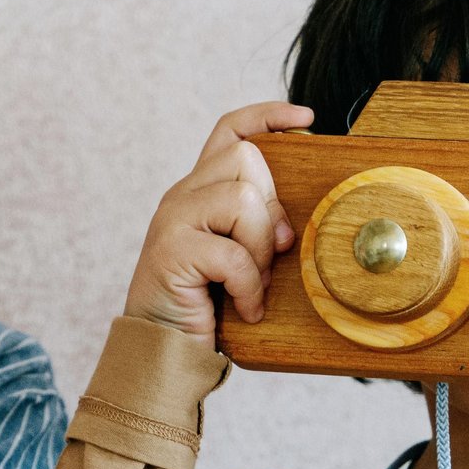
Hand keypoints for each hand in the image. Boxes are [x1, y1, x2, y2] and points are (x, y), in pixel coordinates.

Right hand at [124, 102, 309, 342]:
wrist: (162, 352)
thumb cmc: (206, 309)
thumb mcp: (239, 260)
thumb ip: (256, 229)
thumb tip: (291, 225)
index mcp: (199, 192)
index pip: (230, 131)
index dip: (267, 117)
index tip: (305, 119)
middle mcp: (181, 196)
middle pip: (244, 157)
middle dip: (272, 206)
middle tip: (271, 253)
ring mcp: (172, 220)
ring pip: (242, 198)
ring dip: (260, 248)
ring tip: (253, 285)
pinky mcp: (171, 250)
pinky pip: (232, 253)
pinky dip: (248, 286)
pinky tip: (245, 308)